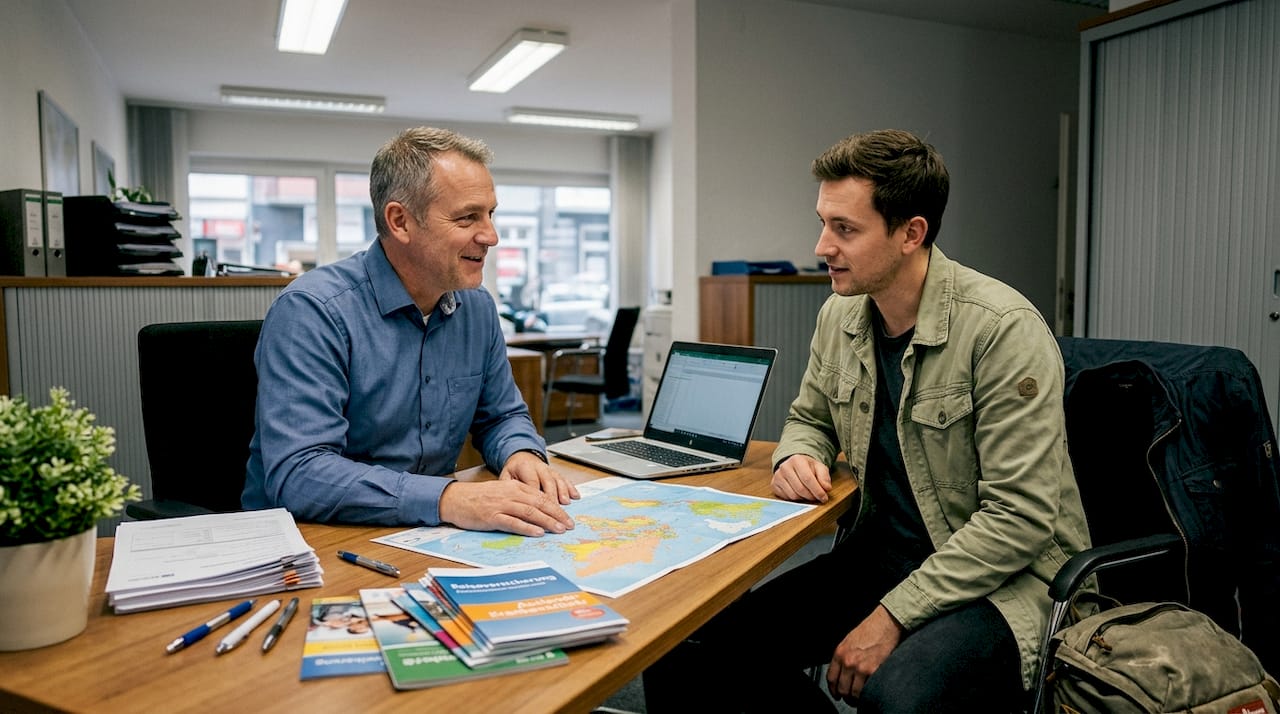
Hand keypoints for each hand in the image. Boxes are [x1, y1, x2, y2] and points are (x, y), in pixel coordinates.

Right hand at [438, 479, 574, 536]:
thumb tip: (538, 509)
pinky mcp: (492, 517)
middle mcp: (511, 494)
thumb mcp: (502, 491)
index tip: (567, 517)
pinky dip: (527, 528)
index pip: (541, 496)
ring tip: (559, 529)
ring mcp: (501, 505)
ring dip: (547, 521)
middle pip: (539, 504)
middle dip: (557, 515)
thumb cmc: (478, 497)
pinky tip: (538, 532)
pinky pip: (513, 522)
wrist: (455, 499)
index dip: (556, 507)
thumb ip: (519, 497)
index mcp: (515, 487)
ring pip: (530, 512)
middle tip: (569, 525)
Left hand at [499, 451, 580, 504]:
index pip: (532, 483)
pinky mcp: (556, 473)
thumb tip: (509, 501)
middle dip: (552, 499)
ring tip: (566, 504)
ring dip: (563, 493)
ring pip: (557, 481)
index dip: (536, 498)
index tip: (538, 511)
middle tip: (555, 513)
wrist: (522, 456)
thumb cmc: (513, 470)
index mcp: (525, 467)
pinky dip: (570, 488)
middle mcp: (539, 468)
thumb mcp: (505, 476)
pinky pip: (565, 479)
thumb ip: (507, 487)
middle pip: (547, 483)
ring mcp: (549, 470)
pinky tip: (575, 496)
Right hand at [772, 454, 832, 502]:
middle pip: (800, 488)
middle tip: (818, 497)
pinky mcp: (774, 484)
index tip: (824, 498)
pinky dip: (796, 499)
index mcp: (797, 460)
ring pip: (793, 495)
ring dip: (804, 498)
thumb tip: (826, 488)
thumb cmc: (808, 467)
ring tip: (809, 494)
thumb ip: (824, 477)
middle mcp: (785, 467)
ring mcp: (777, 476)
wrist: (794, 464)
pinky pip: (786, 498)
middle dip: (811, 496)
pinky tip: (800, 494)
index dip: (817, 490)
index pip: (807, 478)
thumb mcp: (819, 468)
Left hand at [826, 605, 904, 703]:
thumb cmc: (871, 630)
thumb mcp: (849, 641)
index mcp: (840, 653)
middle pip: (841, 688)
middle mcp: (847, 661)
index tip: (837, 694)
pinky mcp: (873, 671)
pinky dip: (868, 695)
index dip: (834, 690)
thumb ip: (844, 657)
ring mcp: (860, 667)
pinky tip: (870, 693)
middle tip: (851, 699)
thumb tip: (842, 673)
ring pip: (853, 693)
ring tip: (862, 698)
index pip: (831, 678)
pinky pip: (866, 690)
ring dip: (857, 698)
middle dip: (846, 696)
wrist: (886, 623)